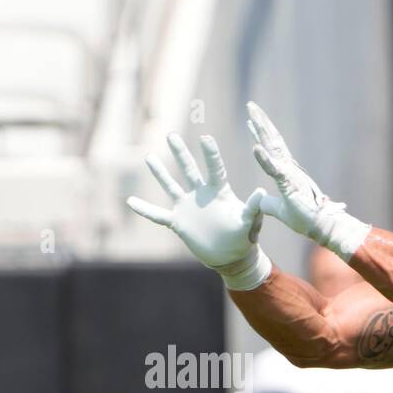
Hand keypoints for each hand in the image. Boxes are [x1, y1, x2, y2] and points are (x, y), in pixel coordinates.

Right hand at [127, 132, 272, 290]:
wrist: (230, 257)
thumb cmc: (244, 238)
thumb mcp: (250, 222)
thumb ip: (253, 207)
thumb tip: (261, 191)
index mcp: (220, 193)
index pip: (214, 169)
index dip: (210, 154)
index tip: (205, 138)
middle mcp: (201, 195)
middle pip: (189, 170)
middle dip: (180, 153)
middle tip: (171, 135)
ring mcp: (188, 207)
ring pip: (171, 186)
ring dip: (160, 173)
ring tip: (149, 157)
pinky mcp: (179, 222)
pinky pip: (159, 215)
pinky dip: (145, 209)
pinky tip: (131, 201)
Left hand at [245, 101, 370, 259]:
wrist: (321, 225)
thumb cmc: (304, 217)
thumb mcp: (280, 209)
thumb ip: (269, 203)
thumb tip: (261, 202)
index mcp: (286, 171)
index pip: (271, 147)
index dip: (261, 133)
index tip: (251, 119)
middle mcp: (288, 167)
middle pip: (272, 140)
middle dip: (261, 122)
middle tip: (250, 104)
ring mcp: (289, 173)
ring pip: (273, 147)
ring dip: (261, 130)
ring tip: (252, 114)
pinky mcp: (289, 184)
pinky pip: (274, 169)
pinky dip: (264, 159)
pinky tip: (255, 147)